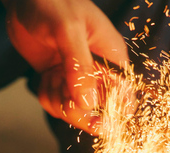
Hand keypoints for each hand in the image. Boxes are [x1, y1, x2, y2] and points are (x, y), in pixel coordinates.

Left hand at [3, 0, 129, 134]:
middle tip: (65, 99)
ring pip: (75, 110)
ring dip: (59, 101)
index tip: (99, 123)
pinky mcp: (59, 80)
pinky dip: (48, 96)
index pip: (124, 95)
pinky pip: (57, 103)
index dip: (115, 113)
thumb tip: (89, 103)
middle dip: (80, 110)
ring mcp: (77, 77)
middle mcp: (97, 70)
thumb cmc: (52, 2)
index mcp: (111, 56)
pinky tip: (44, 78)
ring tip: (51, 77)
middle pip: (100, 109)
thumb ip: (79, 67)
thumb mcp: (68, 30)